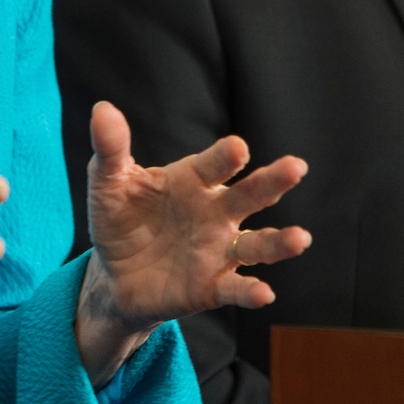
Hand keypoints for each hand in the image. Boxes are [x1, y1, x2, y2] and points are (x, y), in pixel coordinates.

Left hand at [75, 101, 310, 383]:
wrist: (113, 275)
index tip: (237, 148)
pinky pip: (235, 288)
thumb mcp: (108, 184)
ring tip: (300, 238)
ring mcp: (218, 250)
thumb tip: (102, 110)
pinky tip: (264, 293)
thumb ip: (110, 150)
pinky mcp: (211, 286)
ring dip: (279, 242)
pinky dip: (251, 291)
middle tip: (295, 167)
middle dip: (272, 182)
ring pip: (255, 244)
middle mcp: (215, 212)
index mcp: (193, 180)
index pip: (214, 165)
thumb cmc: (120, 219)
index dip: (225, 157)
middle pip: (249, 195)